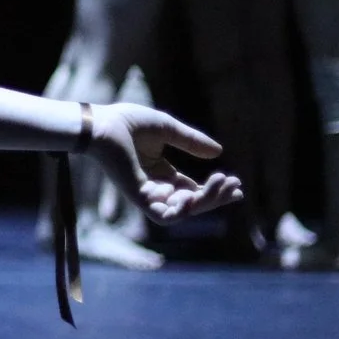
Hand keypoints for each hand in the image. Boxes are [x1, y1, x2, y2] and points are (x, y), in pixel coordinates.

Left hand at [86, 103, 241, 223]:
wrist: (102, 124)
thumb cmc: (126, 122)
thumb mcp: (168, 129)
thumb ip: (191, 141)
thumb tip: (219, 152)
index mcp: (160, 172)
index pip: (191, 189)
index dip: (213, 190)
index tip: (236, 184)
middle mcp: (155, 187)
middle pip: (192, 202)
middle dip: (215, 197)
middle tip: (234, 186)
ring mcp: (146, 194)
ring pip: (182, 211)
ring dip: (205, 201)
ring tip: (220, 183)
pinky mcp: (138, 198)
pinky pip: (162, 216)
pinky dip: (180, 212)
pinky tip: (192, 197)